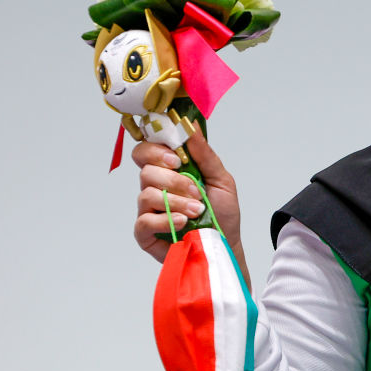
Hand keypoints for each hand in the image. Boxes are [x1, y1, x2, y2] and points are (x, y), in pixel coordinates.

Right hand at [131, 131, 246, 281]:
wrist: (226, 243)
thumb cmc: (222, 212)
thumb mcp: (222, 180)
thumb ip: (205, 155)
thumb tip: (191, 127)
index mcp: (169, 171)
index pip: (146, 151)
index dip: (156, 150)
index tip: (177, 159)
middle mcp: (155, 188)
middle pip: (145, 171)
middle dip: (173, 179)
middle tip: (195, 190)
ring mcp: (148, 210)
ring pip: (146, 195)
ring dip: (176, 201)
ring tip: (197, 210)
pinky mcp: (145, 233)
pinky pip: (143, 221)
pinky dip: (164, 219)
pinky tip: (182, 222)